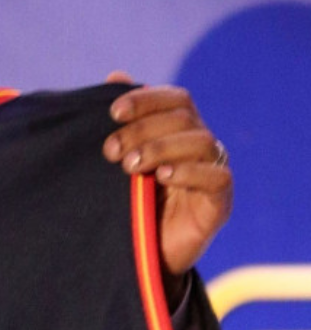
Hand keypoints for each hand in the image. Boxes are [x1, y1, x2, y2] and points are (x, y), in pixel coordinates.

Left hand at [102, 71, 230, 283]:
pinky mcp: (219, 202)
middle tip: (110, 151)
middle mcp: (199, 146)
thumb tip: (115, 75)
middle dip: (142, 129)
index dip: (146, 99)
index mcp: (178, 130)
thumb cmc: (129, 202)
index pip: (174, 98)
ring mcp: (212, 172)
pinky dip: (188, 172)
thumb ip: (119, 123)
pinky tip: (162, 177)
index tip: (113, 113)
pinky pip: (216, 177)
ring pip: (202, 142)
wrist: (142, 255)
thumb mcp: (117, 162)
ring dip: (162, 148)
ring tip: (130, 166)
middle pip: (184, 118)